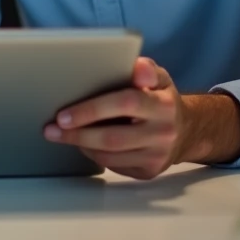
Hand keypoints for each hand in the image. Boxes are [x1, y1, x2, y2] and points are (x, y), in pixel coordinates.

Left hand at [44, 58, 183, 179]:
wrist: (187, 131)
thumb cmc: (161, 98)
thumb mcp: (159, 77)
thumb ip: (145, 68)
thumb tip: (137, 67)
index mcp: (162, 104)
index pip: (125, 103)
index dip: (92, 109)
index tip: (63, 114)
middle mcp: (162, 132)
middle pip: (112, 138)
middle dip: (77, 133)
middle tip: (52, 129)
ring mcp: (156, 156)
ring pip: (109, 157)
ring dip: (81, 145)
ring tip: (61, 135)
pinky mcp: (148, 172)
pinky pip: (114, 166)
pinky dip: (94, 155)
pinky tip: (83, 144)